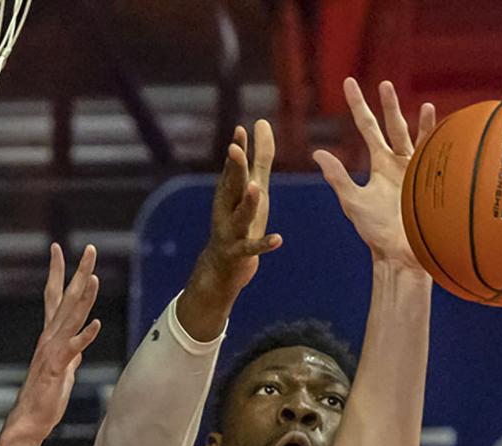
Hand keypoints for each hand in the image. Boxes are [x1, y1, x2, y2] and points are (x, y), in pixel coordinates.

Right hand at [9, 243, 101, 438]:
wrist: (31, 417)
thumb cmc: (46, 395)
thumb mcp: (64, 369)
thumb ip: (71, 355)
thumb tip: (79, 348)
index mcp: (51, 334)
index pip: (54, 296)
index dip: (57, 272)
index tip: (58, 248)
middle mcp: (50, 336)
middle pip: (66, 297)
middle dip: (78, 272)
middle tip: (89, 249)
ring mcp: (53, 349)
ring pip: (71, 317)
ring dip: (84, 297)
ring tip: (94, 277)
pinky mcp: (58, 366)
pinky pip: (73, 348)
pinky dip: (85, 336)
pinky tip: (96, 325)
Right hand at [195, 119, 280, 296]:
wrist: (222, 267)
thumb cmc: (240, 221)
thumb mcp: (253, 187)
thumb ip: (259, 157)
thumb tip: (261, 121)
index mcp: (231, 192)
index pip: (233, 167)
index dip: (237, 150)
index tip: (240, 130)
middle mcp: (227, 209)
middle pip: (232, 186)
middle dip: (234, 168)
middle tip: (234, 149)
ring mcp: (232, 231)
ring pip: (240, 216)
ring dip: (247, 203)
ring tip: (255, 189)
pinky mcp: (239, 253)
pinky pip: (252, 248)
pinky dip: (264, 244)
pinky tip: (278, 239)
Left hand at [314, 79, 435, 267]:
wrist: (401, 255)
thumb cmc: (376, 233)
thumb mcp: (354, 202)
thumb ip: (338, 177)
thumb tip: (318, 153)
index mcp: (379, 165)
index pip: (366, 128)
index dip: (358, 106)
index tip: (348, 82)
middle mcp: (398, 164)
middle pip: (393, 126)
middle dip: (388, 105)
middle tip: (383, 84)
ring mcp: (417, 171)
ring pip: (417, 137)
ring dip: (420, 122)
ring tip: (425, 106)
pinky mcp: (434, 182)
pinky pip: (438, 156)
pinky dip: (439, 140)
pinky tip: (442, 126)